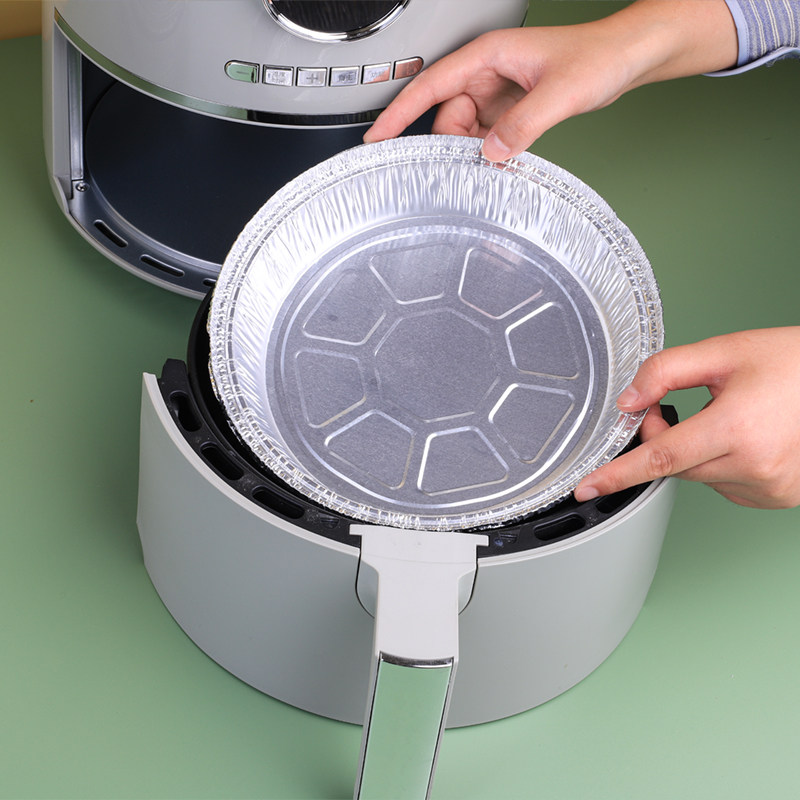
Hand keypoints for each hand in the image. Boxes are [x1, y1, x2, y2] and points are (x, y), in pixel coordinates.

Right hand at [364, 0, 736, 160]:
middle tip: (458, 170)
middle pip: (445, 116)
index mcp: (487, 56)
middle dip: (448, 144)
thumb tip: (491, 152)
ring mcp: (496, 94)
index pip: (430, 86)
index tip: (376, 137)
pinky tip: (499, 162)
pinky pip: (484, 137)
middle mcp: (486, 74)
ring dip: (470, 152)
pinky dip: (487, 153)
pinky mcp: (508, 111)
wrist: (626, 58)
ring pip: (463, 131)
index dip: (399, 113)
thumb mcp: (562, 91)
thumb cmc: (597, 56)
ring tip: (489, 164)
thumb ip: (524, 124)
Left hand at [573, 328, 799, 508]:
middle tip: (672, 408)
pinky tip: (745, 438)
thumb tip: (628, 400)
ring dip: (695, 451)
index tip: (587, 487)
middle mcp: (755, 466)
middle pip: (675, 465)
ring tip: (729, 417)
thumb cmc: (797, 364)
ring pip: (699, 476)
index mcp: (738, 428)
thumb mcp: (726, 352)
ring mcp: (769, 487)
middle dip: (662, 439)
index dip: (617, 473)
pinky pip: (726, 485)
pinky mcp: (778, 497)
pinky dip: (720, 464)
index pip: (659, 457)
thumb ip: (666, 371)